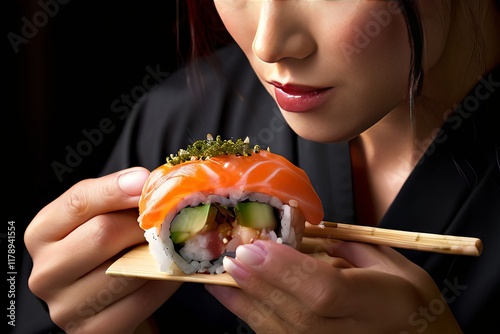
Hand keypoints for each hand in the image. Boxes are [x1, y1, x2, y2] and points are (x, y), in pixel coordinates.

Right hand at [25, 167, 180, 332]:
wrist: (111, 300)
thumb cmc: (107, 250)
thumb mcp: (102, 216)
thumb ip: (117, 197)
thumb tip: (147, 182)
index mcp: (43, 234)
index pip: (78, 202)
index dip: (115, 189)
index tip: (145, 180)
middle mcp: (46, 272)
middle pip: (103, 233)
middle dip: (142, 224)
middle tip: (166, 219)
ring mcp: (66, 307)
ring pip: (125, 269)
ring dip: (157, 253)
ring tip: (170, 243)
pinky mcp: (95, 330)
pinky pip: (141, 299)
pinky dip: (164, 281)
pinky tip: (171, 271)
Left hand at [206, 239, 462, 333]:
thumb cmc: (413, 301)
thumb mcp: (394, 263)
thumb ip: (349, 249)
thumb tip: (303, 233)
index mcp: (383, 304)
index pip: (326, 291)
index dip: (287, 270)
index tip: (258, 246)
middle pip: (298, 313)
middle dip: (261, 282)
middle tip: (234, 255)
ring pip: (284, 331)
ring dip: (248, 300)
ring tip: (224, 274)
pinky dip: (252, 316)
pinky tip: (232, 297)